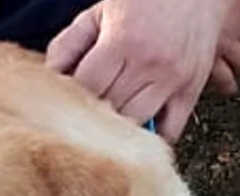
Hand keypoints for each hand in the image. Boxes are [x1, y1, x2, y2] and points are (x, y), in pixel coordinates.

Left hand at [46, 0, 234, 141]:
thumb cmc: (144, 0)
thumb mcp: (98, 13)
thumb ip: (68, 45)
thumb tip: (48, 77)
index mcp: (122, 41)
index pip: (87, 88)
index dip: (72, 97)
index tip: (66, 100)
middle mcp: (149, 63)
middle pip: (109, 109)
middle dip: (93, 112)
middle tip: (85, 111)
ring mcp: (172, 79)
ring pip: (135, 123)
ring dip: (119, 126)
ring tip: (110, 117)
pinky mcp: (191, 90)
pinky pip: (170, 131)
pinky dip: (153, 137)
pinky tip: (138, 129)